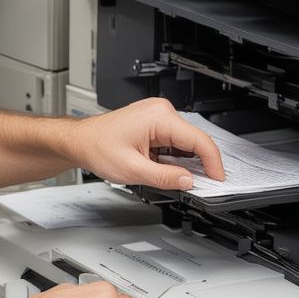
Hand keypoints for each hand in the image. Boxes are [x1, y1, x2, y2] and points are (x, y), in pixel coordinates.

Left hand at [68, 98, 224, 189]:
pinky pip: (174, 141)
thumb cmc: (97, 147)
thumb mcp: (133, 170)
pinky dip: (173, 157)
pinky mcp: (155, 122)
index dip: (213, 163)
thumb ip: (165, 178)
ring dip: (182, 162)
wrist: (80, 141)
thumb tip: (188, 181)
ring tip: (167, 176)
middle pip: (194, 141)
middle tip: (195, 186)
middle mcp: (161, 110)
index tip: (218, 179)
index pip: (200, 141)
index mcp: (160, 117)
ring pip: (185, 143)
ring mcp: (158, 115)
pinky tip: (162, 168)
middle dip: (197, 165)